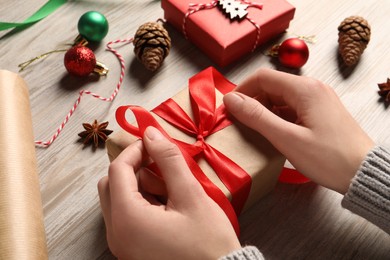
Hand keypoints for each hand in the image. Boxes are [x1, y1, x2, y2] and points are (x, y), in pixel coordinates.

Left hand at [98, 126, 239, 259]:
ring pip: (117, 200)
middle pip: (111, 184)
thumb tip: (151, 133)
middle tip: (161, 167)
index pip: (117, 170)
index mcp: (128, 219)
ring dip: (139, 187)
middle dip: (134, 169)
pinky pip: (125, 216)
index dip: (135, 150)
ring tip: (170, 192)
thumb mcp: (191, 196)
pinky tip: (167, 207)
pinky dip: (141, 203)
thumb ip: (168, 160)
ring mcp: (121, 244)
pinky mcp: (130, 250)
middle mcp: (116, 234)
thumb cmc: (208, 243)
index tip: (154, 144)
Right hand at [223, 68, 373, 193]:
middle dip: (251, 101)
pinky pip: (291, 108)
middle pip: (271, 86)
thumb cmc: (329, 158)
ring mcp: (317, 99)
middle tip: (238, 122)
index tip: (227, 108)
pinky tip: (272, 133)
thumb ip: (257, 117)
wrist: (363, 173)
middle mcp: (312, 88)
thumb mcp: (287, 138)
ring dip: (263, 110)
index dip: (241, 90)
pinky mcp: (319, 112)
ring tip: (253, 130)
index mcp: (304, 89)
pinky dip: (277, 117)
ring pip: (280, 97)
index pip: (263, 77)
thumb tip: (231, 99)